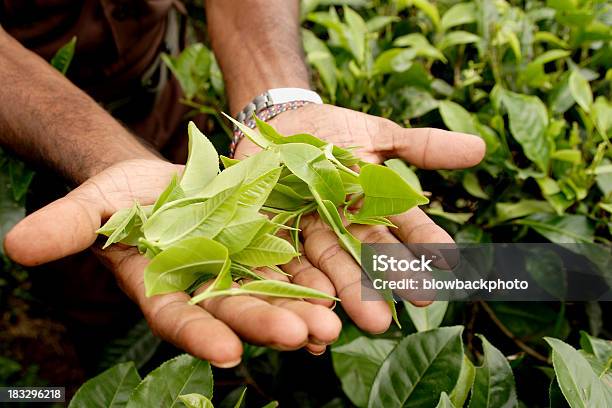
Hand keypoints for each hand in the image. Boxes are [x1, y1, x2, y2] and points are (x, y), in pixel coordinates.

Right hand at [3, 159, 340, 366]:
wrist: (166, 181)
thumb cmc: (124, 196)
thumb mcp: (95, 202)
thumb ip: (67, 225)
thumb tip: (15, 244)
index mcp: (163, 287)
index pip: (180, 319)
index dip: (200, 336)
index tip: (227, 353)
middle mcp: (205, 287)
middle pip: (236, 309)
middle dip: (267, 323)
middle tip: (304, 337)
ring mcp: (240, 268)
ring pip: (272, 292)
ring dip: (303, 309)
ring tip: (332, 324)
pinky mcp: (266, 246)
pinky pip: (292, 264)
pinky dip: (313, 280)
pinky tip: (338, 296)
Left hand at [235, 104, 485, 332]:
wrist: (277, 123)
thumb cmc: (331, 130)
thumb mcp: (376, 134)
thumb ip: (421, 147)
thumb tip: (481, 148)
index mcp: (372, 206)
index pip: (404, 227)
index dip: (425, 244)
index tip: (449, 262)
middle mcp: (343, 227)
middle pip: (367, 254)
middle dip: (388, 280)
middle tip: (417, 300)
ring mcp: (306, 233)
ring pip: (327, 265)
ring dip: (346, 293)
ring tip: (368, 319)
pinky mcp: (268, 234)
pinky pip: (280, 264)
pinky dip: (295, 289)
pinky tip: (315, 312)